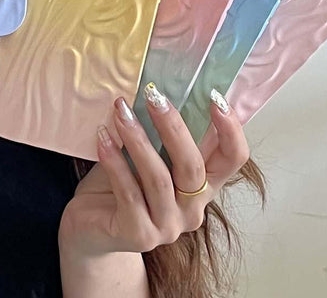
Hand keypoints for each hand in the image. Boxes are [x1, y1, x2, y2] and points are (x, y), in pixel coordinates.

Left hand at [59, 85, 248, 256]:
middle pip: (193, 167)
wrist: (92, 229)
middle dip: (173, 127)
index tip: (215, 97)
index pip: (234, 159)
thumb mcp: (151, 156)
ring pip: (158, 178)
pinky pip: (128, 192)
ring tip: (120, 111)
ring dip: (138, 139)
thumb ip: (164, 136)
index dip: (231, 130)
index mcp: (203, 186)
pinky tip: (103, 137)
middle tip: (153, 97)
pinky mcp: (138, 235)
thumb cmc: (124, 183)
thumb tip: (164, 90)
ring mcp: (167, 226)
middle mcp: (192, 210)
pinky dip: (115, 161)